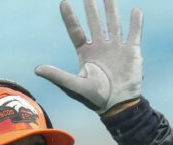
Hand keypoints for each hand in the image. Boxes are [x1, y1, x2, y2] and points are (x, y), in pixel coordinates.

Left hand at [35, 0, 143, 114]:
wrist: (118, 106)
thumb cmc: (95, 98)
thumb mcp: (74, 86)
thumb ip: (57, 76)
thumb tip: (36, 70)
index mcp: (86, 54)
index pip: (76, 31)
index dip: (70, 18)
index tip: (64, 2)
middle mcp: (100, 48)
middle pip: (95, 22)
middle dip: (91, 7)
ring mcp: (116, 49)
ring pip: (113, 23)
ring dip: (111, 9)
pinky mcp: (132, 52)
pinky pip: (134, 34)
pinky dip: (136, 23)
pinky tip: (136, 11)